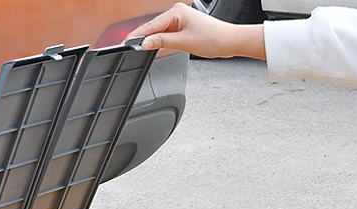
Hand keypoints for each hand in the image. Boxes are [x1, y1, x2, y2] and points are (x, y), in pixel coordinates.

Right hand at [129, 3, 264, 59]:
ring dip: (152, 40)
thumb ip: (163, 42)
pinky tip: (155, 46)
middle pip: (154, 27)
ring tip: (141, 49)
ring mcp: (180, 19)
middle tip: (130, 48)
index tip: (127, 42)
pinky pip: (167, 33)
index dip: (139, 35)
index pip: (152, 25)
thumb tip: (146, 42)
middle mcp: (177, 12)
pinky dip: (161, 41)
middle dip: (143, 38)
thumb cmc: (213, 39)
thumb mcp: (184, 42)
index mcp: (176, 12)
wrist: (229, 41)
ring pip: (160, 31)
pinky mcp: (183, 27)